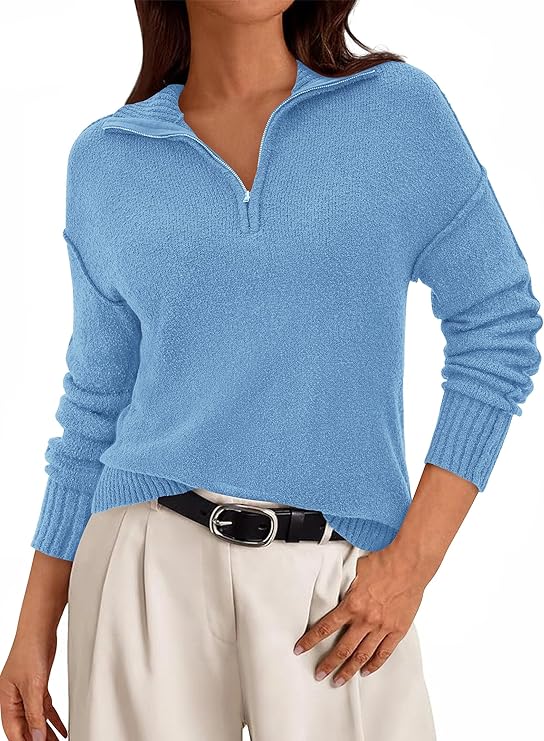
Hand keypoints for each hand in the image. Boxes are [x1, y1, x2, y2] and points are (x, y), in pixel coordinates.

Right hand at [0, 632, 66, 740]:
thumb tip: (36, 737)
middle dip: (36, 739)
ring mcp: (26, 692)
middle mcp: (14, 698)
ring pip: (35, 719)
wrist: (40, 629)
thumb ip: (35, 713)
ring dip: (45, 732)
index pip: (14, 731)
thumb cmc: (30, 650)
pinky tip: (59, 729)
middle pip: (24, 727)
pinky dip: (52, 719)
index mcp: (6, 700)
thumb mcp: (33, 686)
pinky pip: (44, 708)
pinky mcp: (38, 685)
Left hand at [292, 544, 428, 685]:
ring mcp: (382, 627)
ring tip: (339, 680)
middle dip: (328, 664)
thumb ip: (346, 584)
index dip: (311, 641)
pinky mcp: (397, 630)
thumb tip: (337, 584)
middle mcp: (365, 619)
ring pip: (362, 656)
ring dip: (349, 670)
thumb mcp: (356, 571)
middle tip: (319, 674)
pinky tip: (366, 671)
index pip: (325, 627)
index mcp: (352, 604)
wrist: (408, 563)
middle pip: (342, 649)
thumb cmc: (383, 562)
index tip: (300, 649)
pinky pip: (384, 653)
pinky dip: (374, 664)